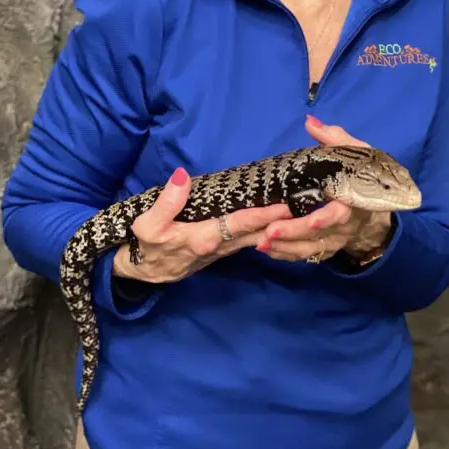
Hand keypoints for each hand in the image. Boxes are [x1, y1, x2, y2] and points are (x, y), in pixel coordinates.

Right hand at [113, 167, 292, 282]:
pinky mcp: (221, 249)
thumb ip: (166, 202)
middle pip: (256, 233)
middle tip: (306, 207)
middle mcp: (219, 246)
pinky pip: (248, 239)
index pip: (240, 224)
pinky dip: (263, 229)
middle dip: (281, 222)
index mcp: (204, 238)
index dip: (264, 215)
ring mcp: (222, 250)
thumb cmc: (145, 245)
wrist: (141, 271)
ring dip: (276, 226)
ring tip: (299, 210)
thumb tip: (183, 176)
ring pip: (255, 237)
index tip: (285, 206)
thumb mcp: (147, 225)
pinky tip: (277, 220)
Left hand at [256, 117, 393, 263]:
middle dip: (295, 233)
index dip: (327, 218)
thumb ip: (333, 138)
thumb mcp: (354, 153)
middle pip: (320, 234)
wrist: (374, 202)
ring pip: (309, 249)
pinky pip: (304, 255)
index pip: (341, 213)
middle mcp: (345, 225)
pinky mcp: (325, 248)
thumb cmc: (360, 173)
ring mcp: (335, 239)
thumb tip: (310, 122)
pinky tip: (265, 249)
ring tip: (260, 242)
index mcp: (353, 201)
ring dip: (285, 247)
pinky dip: (284, 254)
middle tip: (270, 231)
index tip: (312, 221)